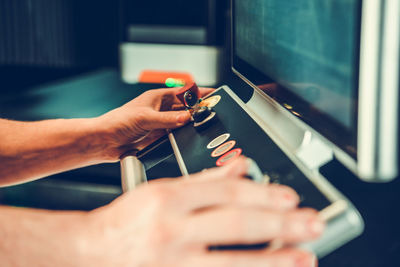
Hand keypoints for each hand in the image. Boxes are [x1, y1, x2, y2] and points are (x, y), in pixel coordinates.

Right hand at [84, 157, 322, 266]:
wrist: (92, 252)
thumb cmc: (128, 220)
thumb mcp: (163, 188)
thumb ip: (206, 179)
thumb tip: (241, 165)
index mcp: (169, 198)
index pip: (225, 192)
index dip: (262, 193)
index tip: (290, 197)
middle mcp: (173, 230)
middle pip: (236, 224)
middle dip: (280, 224)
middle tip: (312, 223)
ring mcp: (174, 262)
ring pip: (232, 262)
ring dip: (273, 260)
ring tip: (305, 257)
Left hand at [96, 87, 213, 159]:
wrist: (105, 141)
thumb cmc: (118, 121)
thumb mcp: (145, 118)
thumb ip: (167, 119)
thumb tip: (187, 118)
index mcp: (157, 97)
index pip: (183, 92)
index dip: (198, 92)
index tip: (212, 94)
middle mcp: (160, 109)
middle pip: (185, 108)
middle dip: (196, 110)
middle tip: (209, 114)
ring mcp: (160, 123)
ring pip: (181, 122)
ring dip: (189, 125)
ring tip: (200, 126)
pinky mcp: (158, 136)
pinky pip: (175, 135)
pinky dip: (182, 136)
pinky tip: (187, 137)